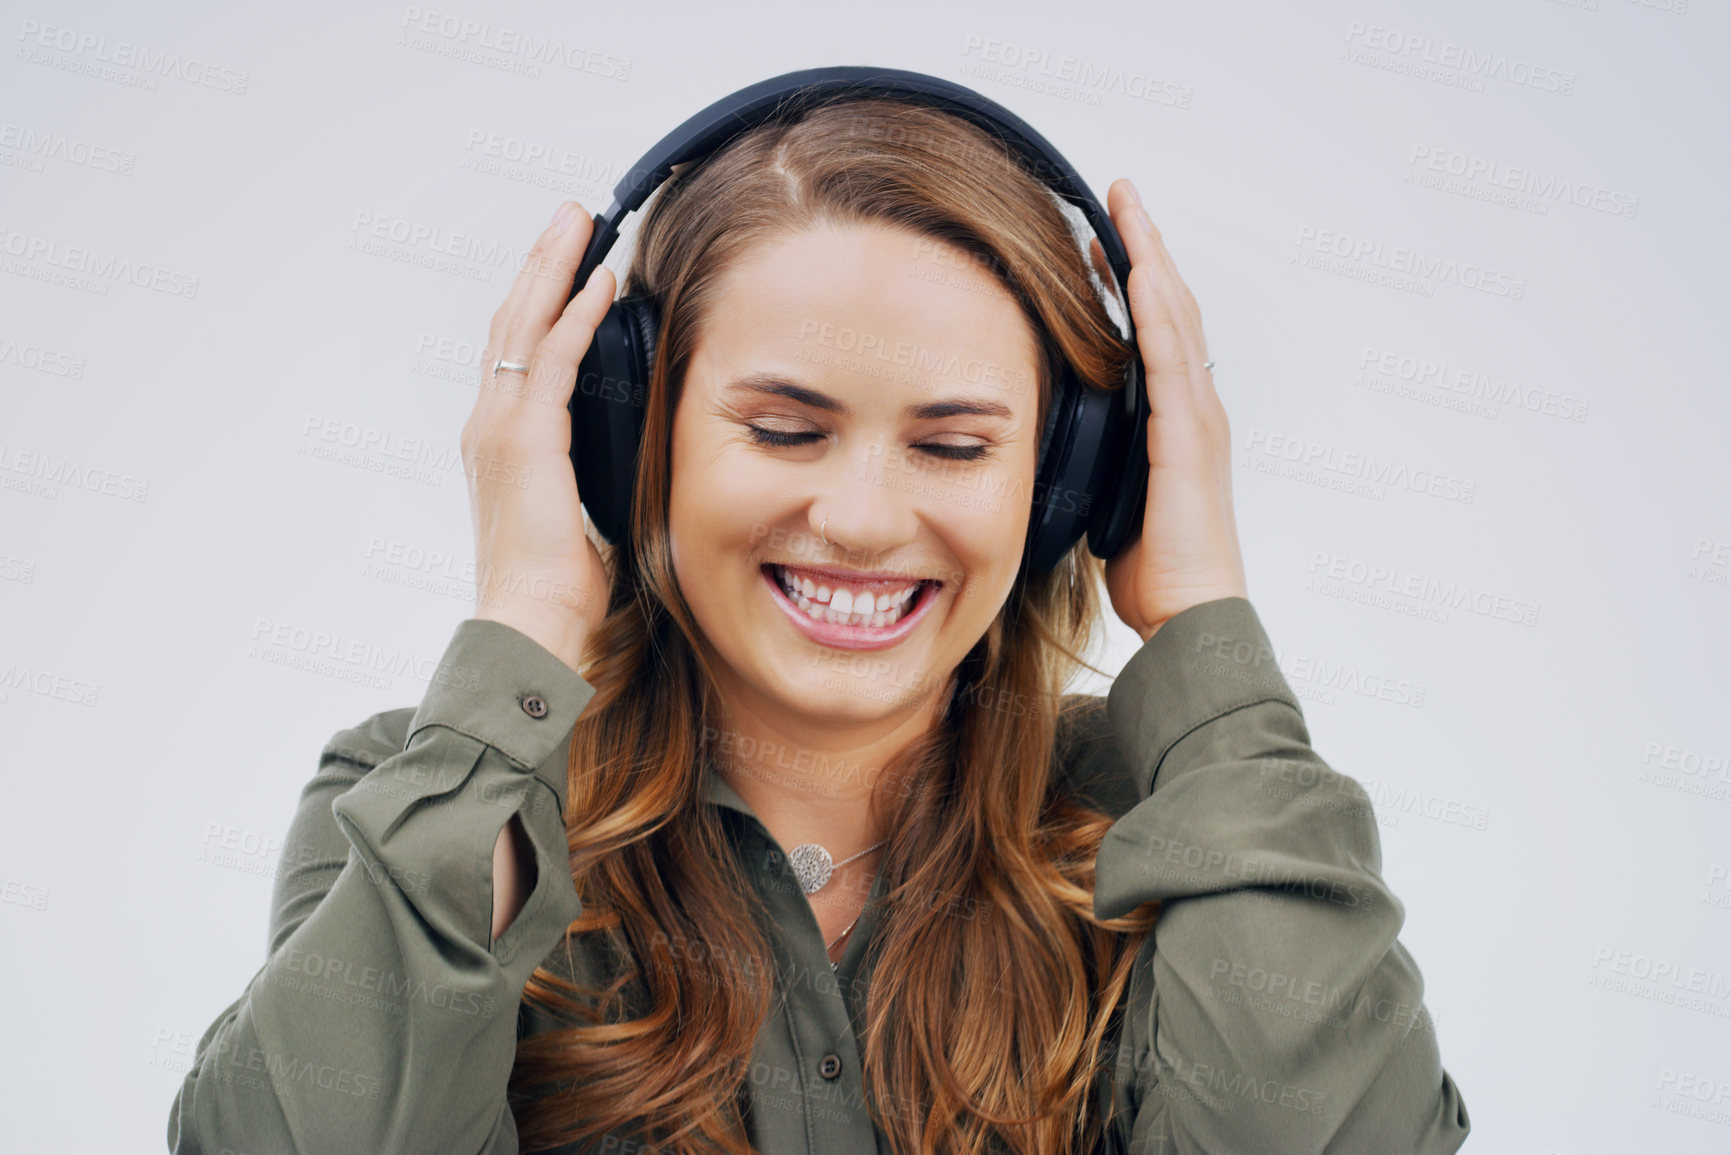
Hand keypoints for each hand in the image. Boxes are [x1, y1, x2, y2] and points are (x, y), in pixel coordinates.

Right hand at [464, 201, 616, 670]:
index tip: (570, 264)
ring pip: (526, 326)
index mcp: (502, 443)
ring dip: (555, 269)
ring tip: (580, 224)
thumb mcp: (580, 514)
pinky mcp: (526, 439)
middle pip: (513, 321)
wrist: (532, 623)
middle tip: (571, 217)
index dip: (541, 302)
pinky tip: (599, 283)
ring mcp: (501, 429)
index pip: (517, 353)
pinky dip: (575, 316)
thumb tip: (629, 458)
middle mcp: (490, 425)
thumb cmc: (557, 588)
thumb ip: (592, 473)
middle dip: (543, 264)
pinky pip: (552, 360)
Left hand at [1094, 179, 1248, 642]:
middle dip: (1144, 247)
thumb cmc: (1150, 568)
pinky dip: (1157, 315)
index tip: (1100, 238)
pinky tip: (1140, 275)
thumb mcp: (1106, 495)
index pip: (1152, 330)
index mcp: (1172, 420)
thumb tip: (1044, 436)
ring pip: (1174, 320)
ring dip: (1152, 259)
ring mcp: (1197, 422)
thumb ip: (1089, 456)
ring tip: (1128, 209)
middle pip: (1169, 307)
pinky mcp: (1189, 442)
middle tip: (1118, 194)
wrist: (1189, 619)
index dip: (1131, 277)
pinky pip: (1172, 364)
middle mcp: (1193, 410)